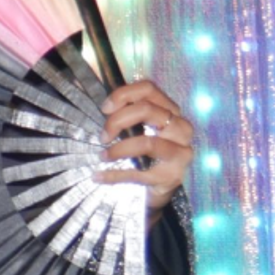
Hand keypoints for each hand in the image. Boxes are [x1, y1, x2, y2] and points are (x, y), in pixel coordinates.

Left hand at [95, 78, 194, 219]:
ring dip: (118, 149)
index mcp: (171, 110)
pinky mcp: (172, 175)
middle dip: (117, 121)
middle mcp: (181, 127)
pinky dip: (114, 175)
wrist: (160, 186)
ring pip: (147, 142)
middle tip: (102, 136)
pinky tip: (98, 176)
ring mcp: (180, 152)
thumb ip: (124, 114)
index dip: (123, 94)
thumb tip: (94, 99)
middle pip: (148, 110)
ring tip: (102, 156)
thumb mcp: (138, 129)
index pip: (149, 89)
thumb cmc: (145, 152)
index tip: (104, 108)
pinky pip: (139, 173)